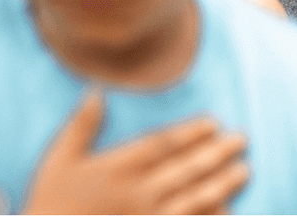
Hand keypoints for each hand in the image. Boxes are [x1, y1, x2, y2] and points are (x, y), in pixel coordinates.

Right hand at [25, 92, 248, 213]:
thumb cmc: (52, 199)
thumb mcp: (58, 159)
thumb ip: (81, 126)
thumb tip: (96, 92)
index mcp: (116, 168)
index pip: (162, 145)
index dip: (190, 132)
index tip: (213, 122)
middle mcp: (138, 192)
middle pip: (185, 169)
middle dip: (216, 153)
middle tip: (242, 140)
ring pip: (194, 198)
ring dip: (221, 183)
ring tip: (243, 171)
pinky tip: (227, 209)